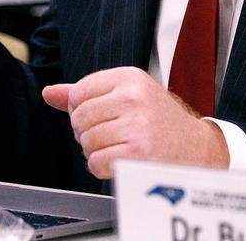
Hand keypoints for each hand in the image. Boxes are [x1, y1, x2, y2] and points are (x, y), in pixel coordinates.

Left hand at [42, 67, 229, 178]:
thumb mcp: (126, 95)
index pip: (79, 92)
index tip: (100, 117)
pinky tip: (117, 161)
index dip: (81, 110)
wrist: (197, 147)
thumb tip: (48, 93)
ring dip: (94, 151)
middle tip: (108, 136)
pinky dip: (100, 167)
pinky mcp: (139, 152)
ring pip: (86, 141)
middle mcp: (133, 97)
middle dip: (86, 132)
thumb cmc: (157, 121)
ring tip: (115, 148)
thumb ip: (85, 93)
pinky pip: (96, 162)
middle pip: (79, 118)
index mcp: (129, 77)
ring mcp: (137, 124)